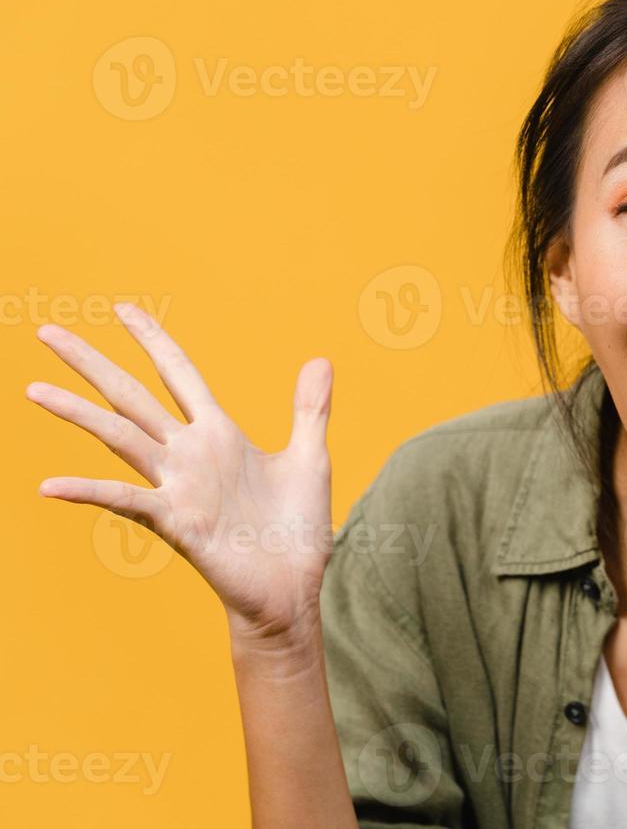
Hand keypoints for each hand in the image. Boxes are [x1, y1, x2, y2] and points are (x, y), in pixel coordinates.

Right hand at [27, 304, 334, 644]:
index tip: (123, 309)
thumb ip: (309, 409)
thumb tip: (320, 360)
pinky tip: (50, 485)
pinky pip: (126, 501)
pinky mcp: (177, 522)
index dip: (153, 341)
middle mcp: (190, 455)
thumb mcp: (310, 458)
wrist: (291, 589)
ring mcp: (178, 487)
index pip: (178, 375)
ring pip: (119, 437)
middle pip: (132, 397)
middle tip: (47, 332)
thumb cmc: (295, 530)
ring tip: (33, 389)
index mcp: (219, 434)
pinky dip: (88, 491)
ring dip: (77, 414)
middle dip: (92, 364)